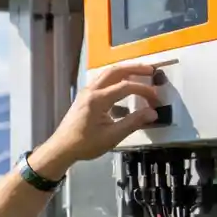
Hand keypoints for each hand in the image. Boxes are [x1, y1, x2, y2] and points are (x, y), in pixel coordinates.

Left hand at [32, 63, 161, 176]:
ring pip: (107, 74)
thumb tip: (152, 113)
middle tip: (151, 70)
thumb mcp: (112, 136)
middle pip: (115, 71)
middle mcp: (91, 91)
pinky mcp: (84, 97)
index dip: (144, 90)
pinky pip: (102, 82)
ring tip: (140, 73)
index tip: (155, 98)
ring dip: (124, 71)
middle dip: (134, 68)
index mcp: (98, 99)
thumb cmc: (85, 144)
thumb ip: (133, 122)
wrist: (61, 148)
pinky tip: (123, 89)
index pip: (126, 86)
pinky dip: (115, 80)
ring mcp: (86, 92)